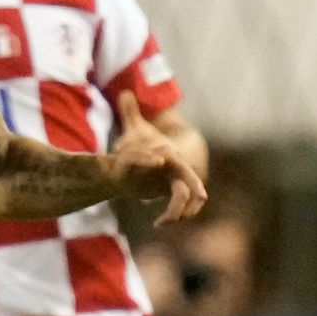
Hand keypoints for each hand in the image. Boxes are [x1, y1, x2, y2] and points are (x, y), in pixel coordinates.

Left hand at [111, 92, 206, 224]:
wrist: (167, 155)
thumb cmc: (150, 143)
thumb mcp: (139, 130)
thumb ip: (131, 113)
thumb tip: (126, 92)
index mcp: (175, 158)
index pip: (183, 168)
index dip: (182, 179)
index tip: (173, 183)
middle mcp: (183, 173)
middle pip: (190, 190)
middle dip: (185, 202)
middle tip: (171, 216)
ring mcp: (183, 185)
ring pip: (189, 204)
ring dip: (177, 214)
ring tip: (160, 223)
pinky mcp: (178, 196)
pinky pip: (183, 210)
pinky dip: (174, 217)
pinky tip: (158, 223)